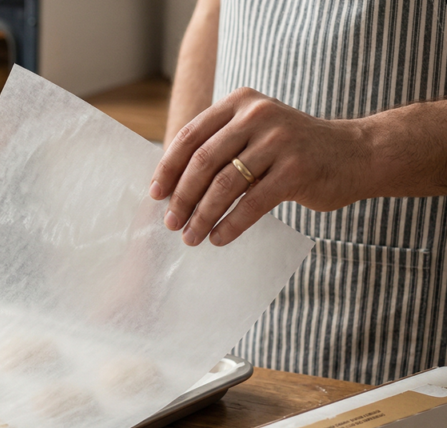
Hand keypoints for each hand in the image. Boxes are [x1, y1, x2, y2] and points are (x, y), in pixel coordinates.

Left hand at [149, 87, 371, 245]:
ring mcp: (279, 141)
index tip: (155, 195)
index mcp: (240, 102)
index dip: (167, 168)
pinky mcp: (296, 170)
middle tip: (170, 222)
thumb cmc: (294, 151)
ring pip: (224, 185)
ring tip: (190, 237)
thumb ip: (220, 146)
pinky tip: (218, 238)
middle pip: (202, 162)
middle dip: (181, 197)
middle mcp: (258, 115)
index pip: (190, 136)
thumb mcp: (256, 133)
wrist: (357, 153)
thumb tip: (169, 185)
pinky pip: (251, 203)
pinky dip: (230, 225)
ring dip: (202, 216)